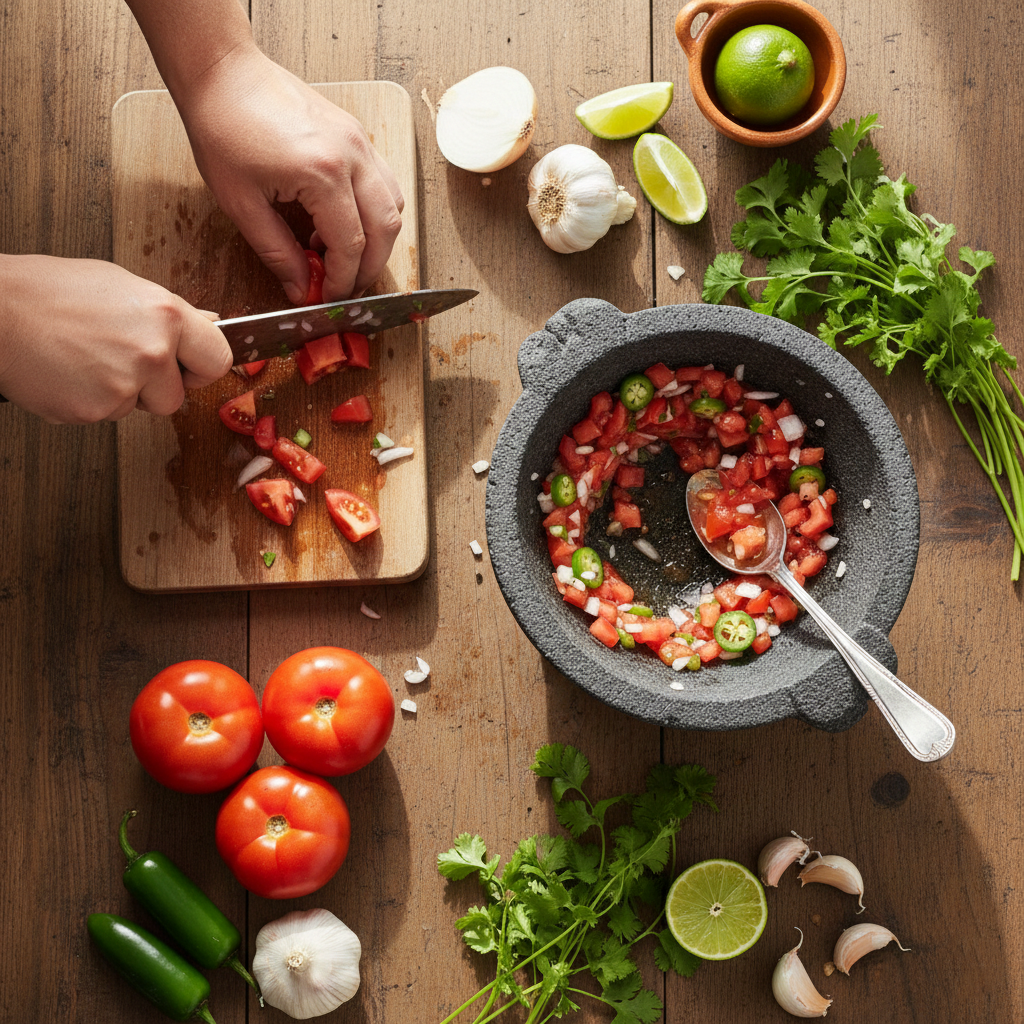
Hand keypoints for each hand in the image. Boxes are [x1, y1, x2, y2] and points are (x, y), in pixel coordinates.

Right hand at [0, 255, 231, 423]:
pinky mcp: (96, 410)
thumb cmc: (50, 293)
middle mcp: (152, 351)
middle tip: (123, 360)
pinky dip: (91, 401)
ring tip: (88, 358)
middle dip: (158, 388)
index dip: (203, 367)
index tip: (190, 367)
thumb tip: (213, 324)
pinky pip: (107, 415)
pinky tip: (70, 372)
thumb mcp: (122, 286)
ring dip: (122, 393)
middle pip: (179, 396)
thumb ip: (170, 314)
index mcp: (166, 315)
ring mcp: (124, 384)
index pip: (218, 359)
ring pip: (140, 408)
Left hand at [175, 46, 403, 303]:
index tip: (327, 299)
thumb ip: (277, 252)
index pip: (350, 246)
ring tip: (342, 258)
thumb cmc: (224, 127)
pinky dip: (373, 213)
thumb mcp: (241, 204)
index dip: (341, 281)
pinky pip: (384, 184)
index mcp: (322, 172)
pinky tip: (340, 224)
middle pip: (385, 230)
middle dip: (368, 269)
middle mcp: (352, 155)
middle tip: (343, 289)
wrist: (223, 72)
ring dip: (376, 241)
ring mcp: (360, 142)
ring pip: (393, 207)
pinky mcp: (357, 135)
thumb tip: (301, 288)